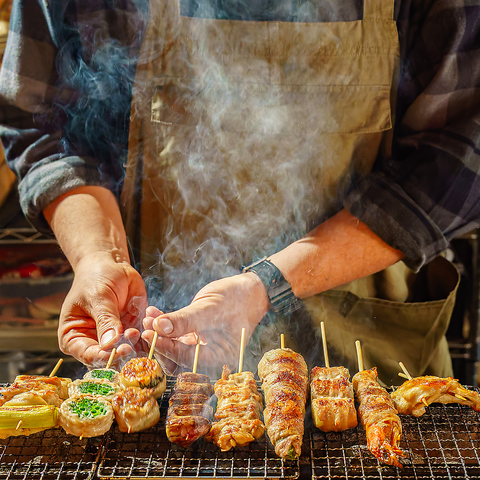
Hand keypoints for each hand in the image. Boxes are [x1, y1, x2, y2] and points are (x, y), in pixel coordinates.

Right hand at [57, 252, 147, 366]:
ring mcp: (115, 338)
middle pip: (110, 358)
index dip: (105, 356)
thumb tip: (110, 343)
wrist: (110, 265)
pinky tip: (149, 322)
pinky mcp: (132, 330)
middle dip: (124, 351)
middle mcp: (94, 342)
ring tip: (138, 327)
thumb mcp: (98, 296)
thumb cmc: (95, 278)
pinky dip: (148, 334)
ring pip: (129, 351)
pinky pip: (143, 339)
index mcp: (74, 337)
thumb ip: (105, 319)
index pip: (88, 355)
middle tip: (133, 338)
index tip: (120, 349)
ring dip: (137, 343)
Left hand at [142, 272, 269, 376]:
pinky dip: (165, 325)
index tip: (149, 334)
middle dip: (159, 342)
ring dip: (159, 334)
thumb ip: (185, 319)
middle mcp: (209, 358)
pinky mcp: (196, 337)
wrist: (249, 290)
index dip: (165, 346)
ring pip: (173, 348)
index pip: (185, 358)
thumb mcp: (210, 308)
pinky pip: (176, 336)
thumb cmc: (237, 299)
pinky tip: (154, 312)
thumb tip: (159, 326)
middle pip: (176, 359)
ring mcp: (201, 348)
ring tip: (148, 318)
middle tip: (145, 326)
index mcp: (219, 358)